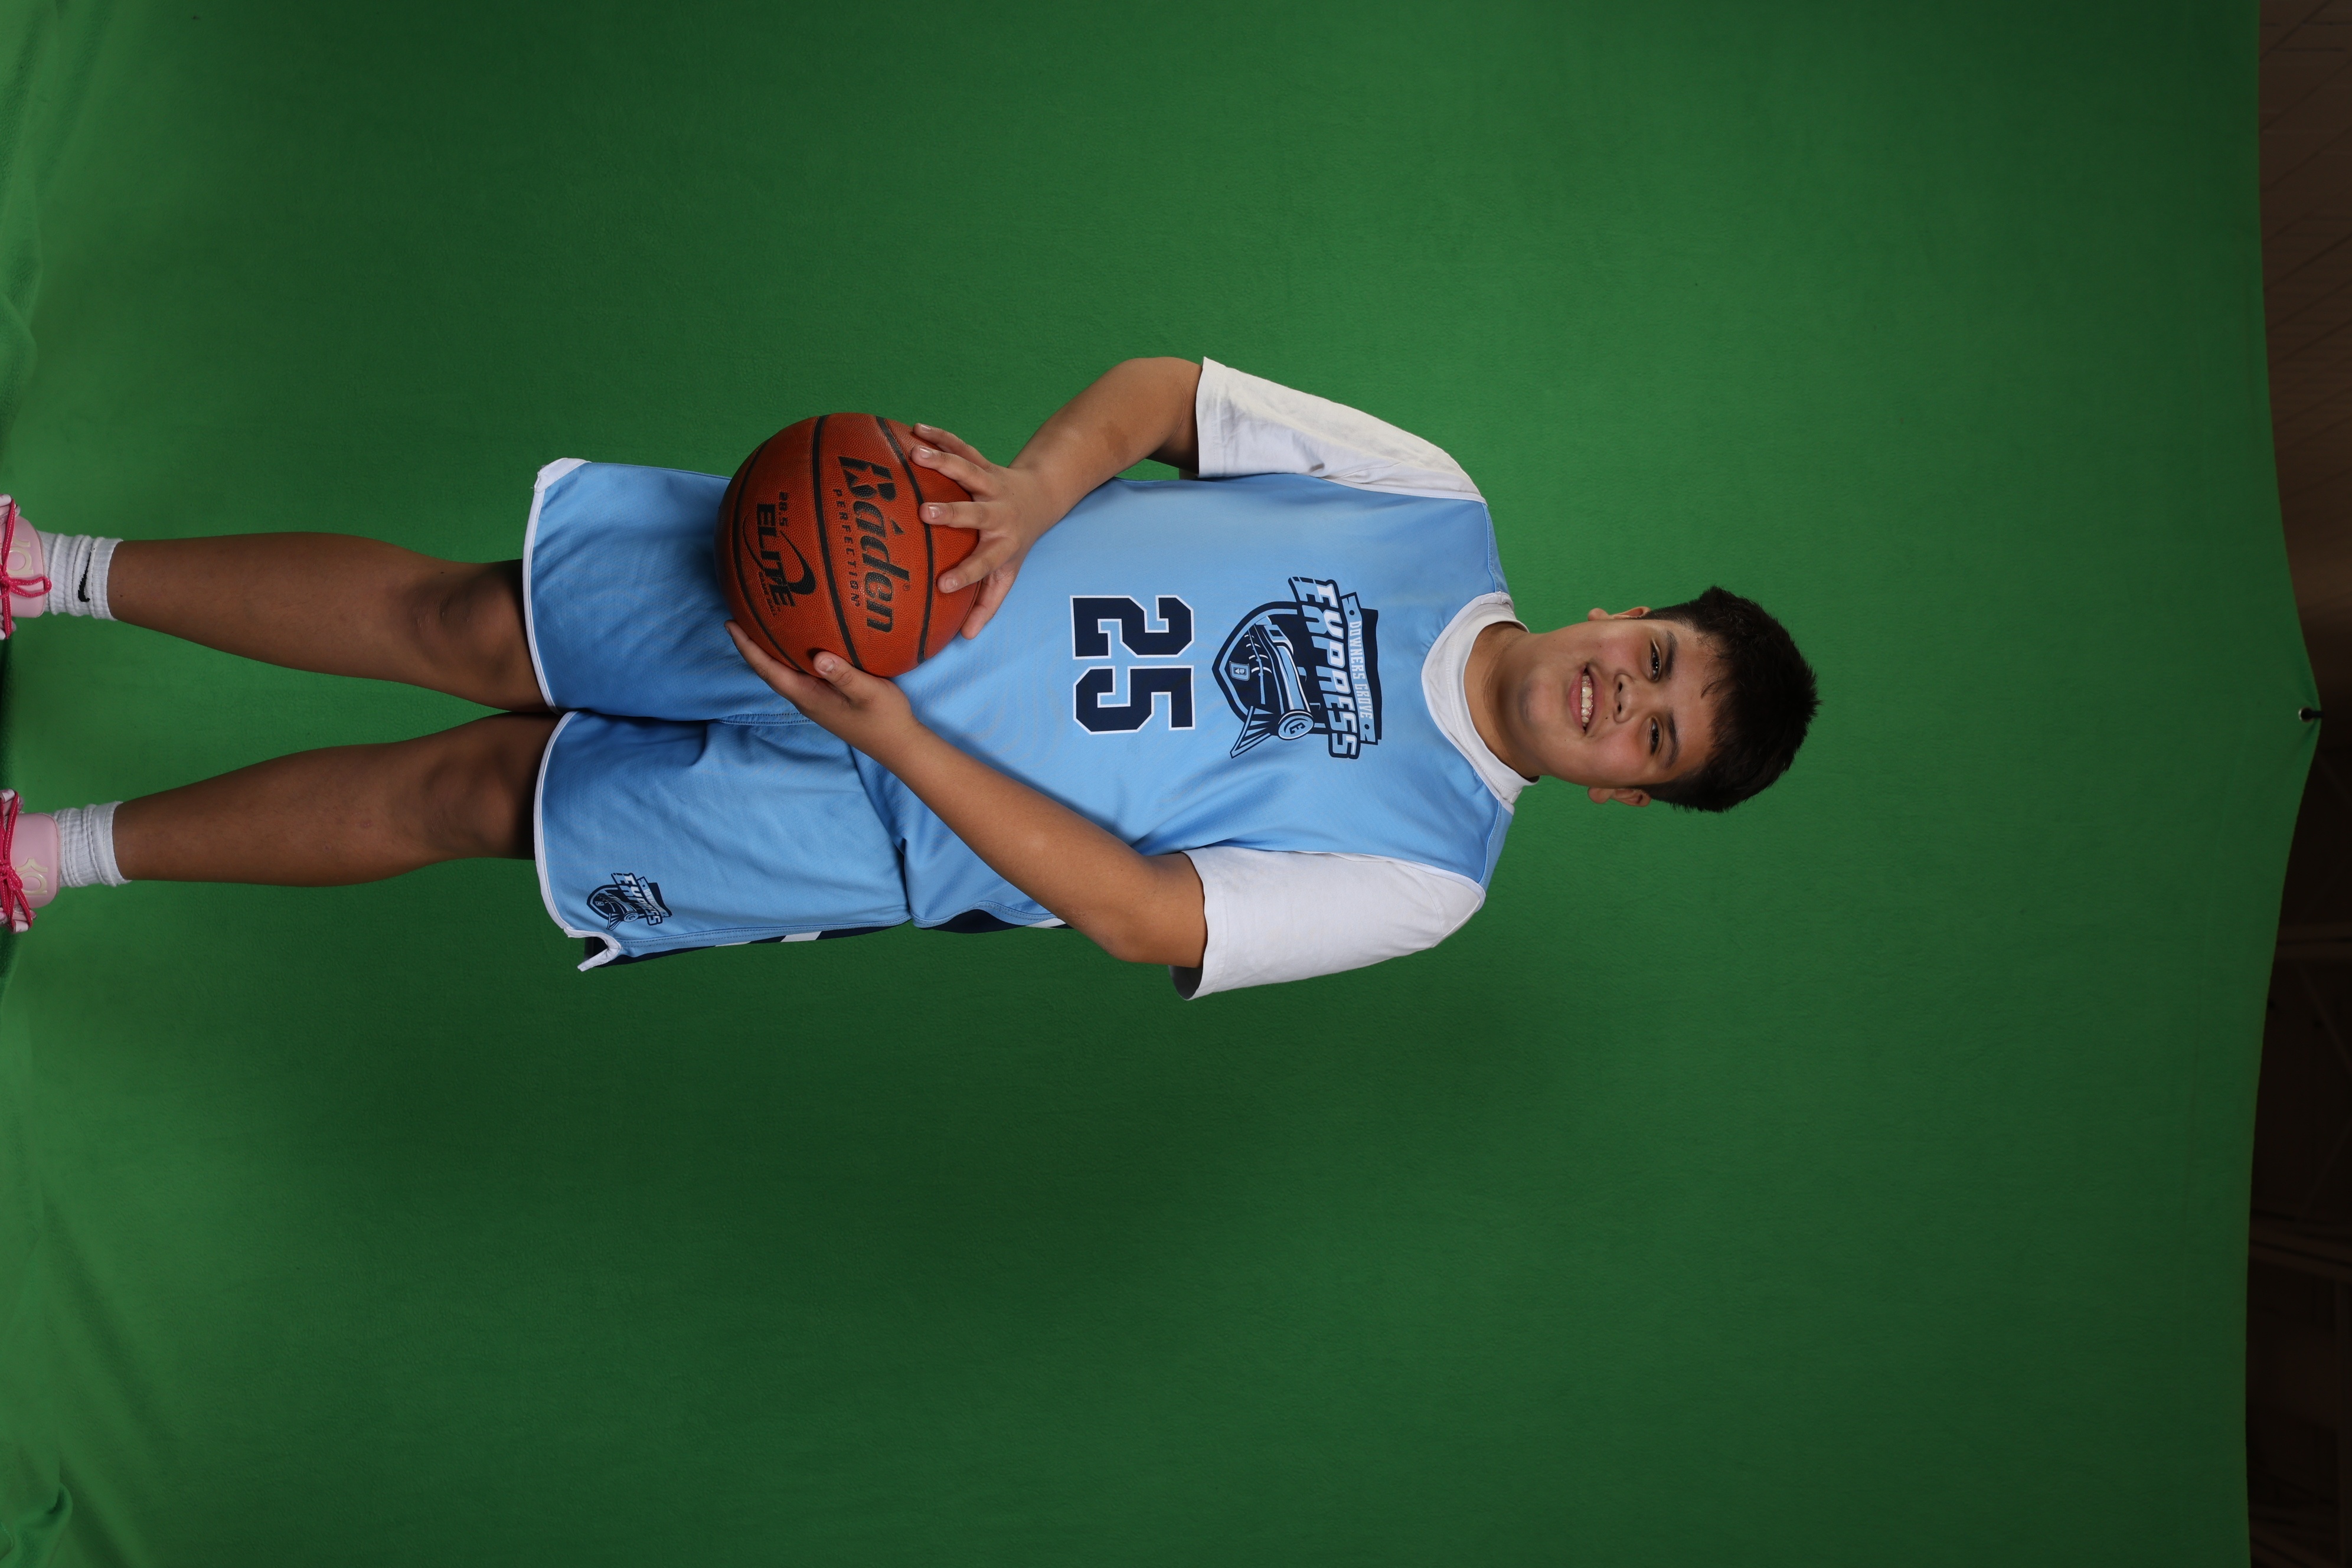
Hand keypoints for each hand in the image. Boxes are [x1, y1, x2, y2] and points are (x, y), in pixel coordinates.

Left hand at [726, 622, 924, 761]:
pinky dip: (788, 656)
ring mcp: (814, 700)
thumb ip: (844, 675)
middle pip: (768, 669)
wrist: (898, 745)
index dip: (747, 647)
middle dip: (751, 645)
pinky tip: (796, 642)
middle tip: (739, 616)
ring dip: (767, 650)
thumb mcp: (869, 692)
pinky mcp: (825, 699)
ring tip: (760, 625)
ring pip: (782, 672)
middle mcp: (804, 698)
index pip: (768, 669)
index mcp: (808, 695)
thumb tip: (819, 656)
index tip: (730, 624)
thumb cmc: (885, 718)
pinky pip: (797, 673)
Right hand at [905, 424, 1065, 639]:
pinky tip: (914, 429)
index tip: (941, 586)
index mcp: (1002, 545)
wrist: (1041, 497)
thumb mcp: (1007, 574)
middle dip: (952, 513)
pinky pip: (960, 446)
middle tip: (926, 512)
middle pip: (976, 513)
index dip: (965, 575)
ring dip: (942, 461)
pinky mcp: (982, 462)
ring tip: (915, 453)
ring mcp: (990, 484)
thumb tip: (966, 637)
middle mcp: (998, 514)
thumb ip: (987, 604)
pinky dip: (939, 436)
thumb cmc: (1015, 543)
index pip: (984, 564)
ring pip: (968, 470)